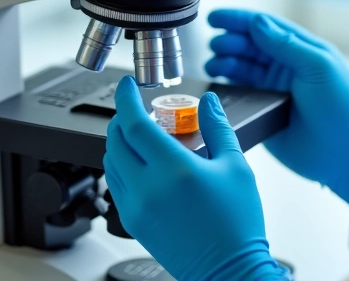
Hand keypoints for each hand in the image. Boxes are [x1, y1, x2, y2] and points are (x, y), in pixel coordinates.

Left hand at [103, 76, 289, 280]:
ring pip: (111, 162)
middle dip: (122, 117)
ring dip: (119, 141)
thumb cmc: (237, 224)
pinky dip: (121, 165)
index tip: (127, 85)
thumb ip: (218, 128)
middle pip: (115, 140)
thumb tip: (209, 102)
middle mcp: (148, 188)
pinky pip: (115, 184)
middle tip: (138, 108)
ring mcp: (136, 207)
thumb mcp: (235, 167)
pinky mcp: (133, 222)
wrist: (229, 270)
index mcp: (174, 170)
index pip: (134, 123)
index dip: (126, 99)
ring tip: (143, 135)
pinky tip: (141, 163)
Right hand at [206, 10, 348, 215]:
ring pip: (240, 69)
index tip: (215, 18)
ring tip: (213, 64)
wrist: (347, 155)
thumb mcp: (318, 67)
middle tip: (214, 45)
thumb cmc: (343, 108)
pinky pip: (238, 95)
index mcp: (301, 51)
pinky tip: (215, 84)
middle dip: (229, 42)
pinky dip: (224, 88)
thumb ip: (287, 44)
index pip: (265, 27)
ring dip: (224, 63)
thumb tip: (258, 22)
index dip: (239, 20)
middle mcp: (285, 68)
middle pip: (249, 46)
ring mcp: (273, 90)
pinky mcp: (264, 112)